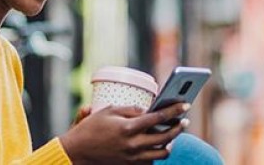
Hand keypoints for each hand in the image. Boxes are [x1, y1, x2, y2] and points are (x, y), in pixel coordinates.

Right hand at [59, 102, 189, 164]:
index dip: (174, 110)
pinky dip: (158, 151)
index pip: (158, 118)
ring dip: (170, 142)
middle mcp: (134, 144)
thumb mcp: (108, 111)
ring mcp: (133, 157)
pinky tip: (158, 144)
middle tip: (184, 120)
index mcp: (128, 128)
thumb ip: (130, 109)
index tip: (185, 105)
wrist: (78, 151)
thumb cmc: (91, 128)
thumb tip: (147, 110)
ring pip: (163, 152)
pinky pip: (152, 159)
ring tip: (171, 133)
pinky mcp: (131, 164)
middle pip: (166, 136)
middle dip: (178, 127)